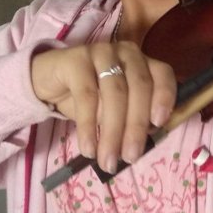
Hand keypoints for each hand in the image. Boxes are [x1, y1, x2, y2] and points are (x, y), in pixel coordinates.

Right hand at [31, 42, 175, 171]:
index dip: (165, 97)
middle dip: (136, 126)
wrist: (47, 81)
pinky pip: (86, 95)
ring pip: (115, 92)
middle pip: (139, 87)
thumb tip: (140, 145)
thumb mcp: (113, 108)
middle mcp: (127, 52)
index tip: (159, 124)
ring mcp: (102, 52)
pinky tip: (88, 148)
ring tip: (108, 159)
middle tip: (131, 157)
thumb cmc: (89, 97)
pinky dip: (88, 125)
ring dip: (113, 131)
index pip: (163, 75)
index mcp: (143, 62)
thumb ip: (130, 119)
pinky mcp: (77, 60)